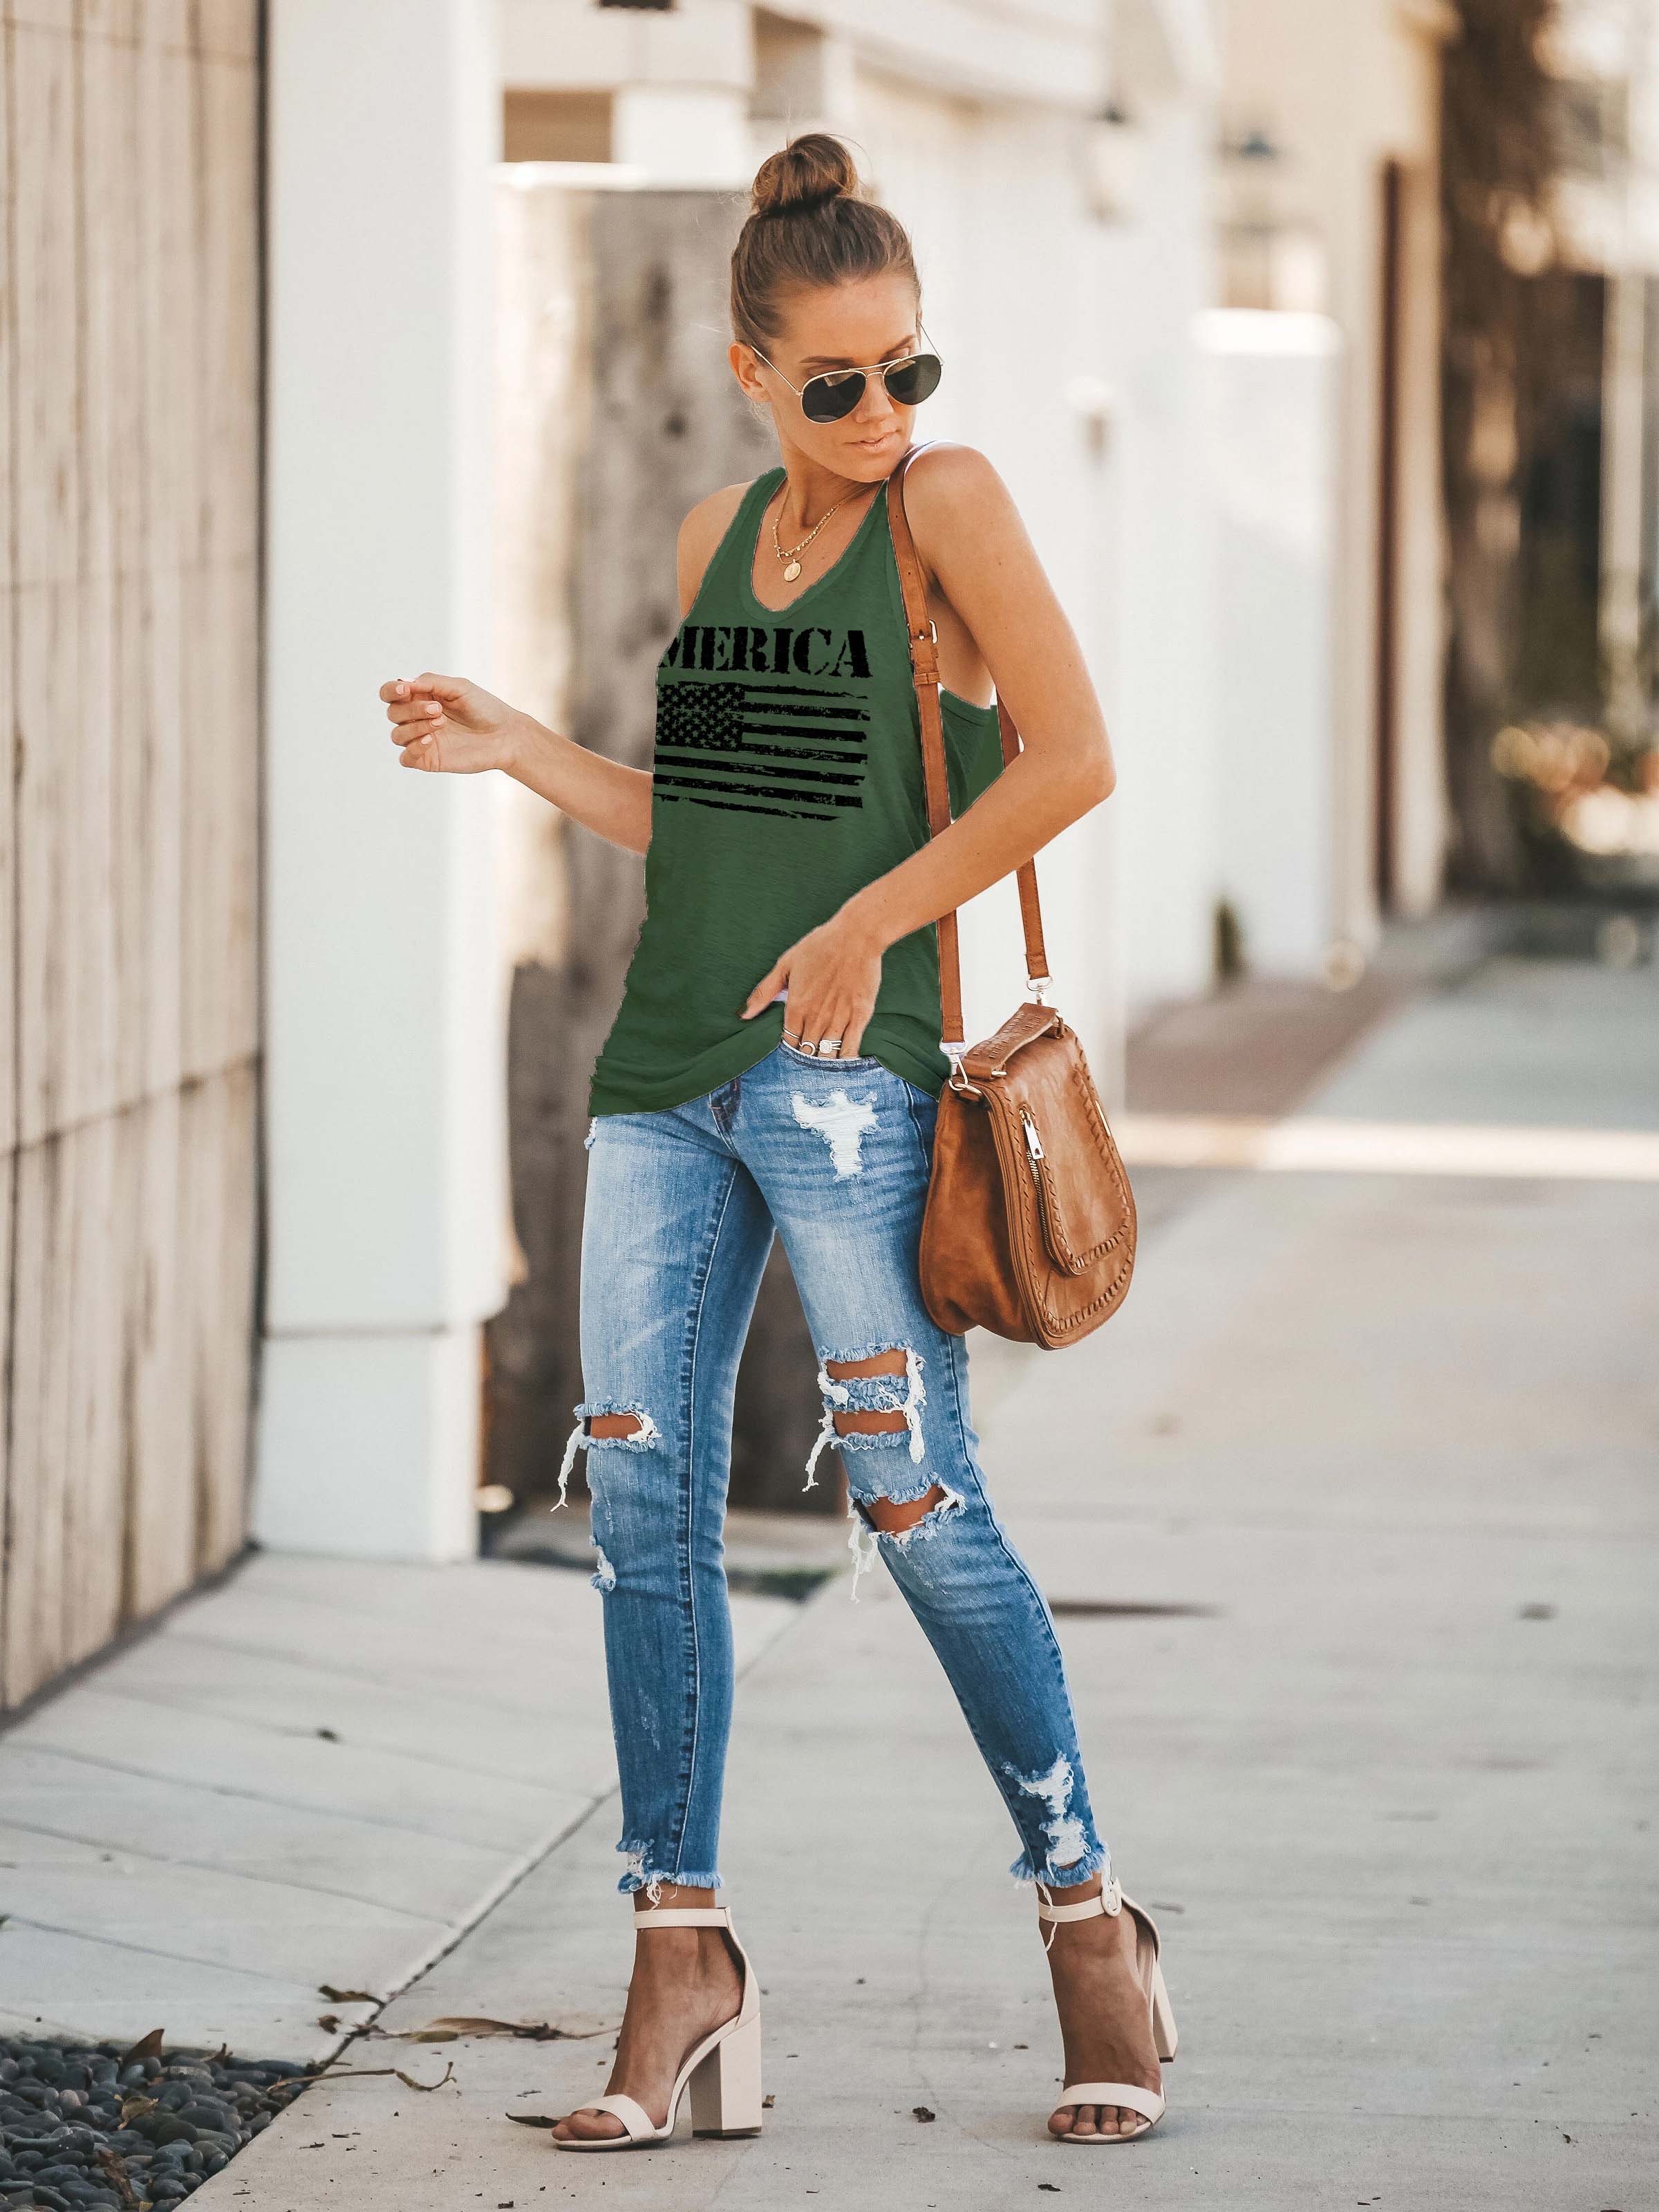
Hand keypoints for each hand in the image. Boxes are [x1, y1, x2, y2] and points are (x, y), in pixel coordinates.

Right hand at [380, 673, 521, 774]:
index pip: (390, 693)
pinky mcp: (429, 759)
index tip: (405, 690)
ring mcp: (422, 740)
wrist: (506, 736)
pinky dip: (412, 748)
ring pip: (396, 735)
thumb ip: (431, 682)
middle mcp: (418, 718)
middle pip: (393, 713)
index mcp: (421, 697)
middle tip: (438, 709)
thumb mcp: (459, 687)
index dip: (391, 690)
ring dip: (414, 726)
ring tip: (440, 723)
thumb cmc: (485, 708)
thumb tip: (403, 682)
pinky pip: (405, 758)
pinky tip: (429, 741)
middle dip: (412, 709)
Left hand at [740, 907, 885, 1059]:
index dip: (790, 1048)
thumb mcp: (785, 965)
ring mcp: (839, 1019)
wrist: (856, 936)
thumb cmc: (820, 946)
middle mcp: (816, 1017)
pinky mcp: (860, 1016)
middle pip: (807, 1052)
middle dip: (805, 1056)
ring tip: (822, 1060)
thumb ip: (764, 992)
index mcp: (796, 1007)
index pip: (788, 1042)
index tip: (794, 1045)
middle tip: (807, 1056)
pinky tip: (842, 1062)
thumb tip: (743, 1015)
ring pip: (826, 1054)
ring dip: (823, 1061)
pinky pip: (850, 1048)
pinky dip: (845, 1059)